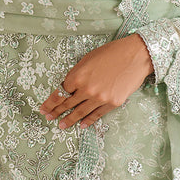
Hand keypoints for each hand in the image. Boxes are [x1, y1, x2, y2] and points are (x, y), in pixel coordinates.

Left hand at [38, 33, 153, 129]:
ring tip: (62, 126)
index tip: (44, 108)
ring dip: (69, 120)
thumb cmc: (111, 53)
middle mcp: (87, 89)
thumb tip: (68, 87)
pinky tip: (82, 125)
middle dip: (56, 112)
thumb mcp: (88, 59)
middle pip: (67, 104)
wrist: (136, 56)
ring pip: (80, 112)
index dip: (50, 102)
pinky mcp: (113, 103)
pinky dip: (88, 121)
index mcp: (78, 76)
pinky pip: (97, 114)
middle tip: (48, 118)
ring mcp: (100, 98)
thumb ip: (76, 74)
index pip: (60, 93)